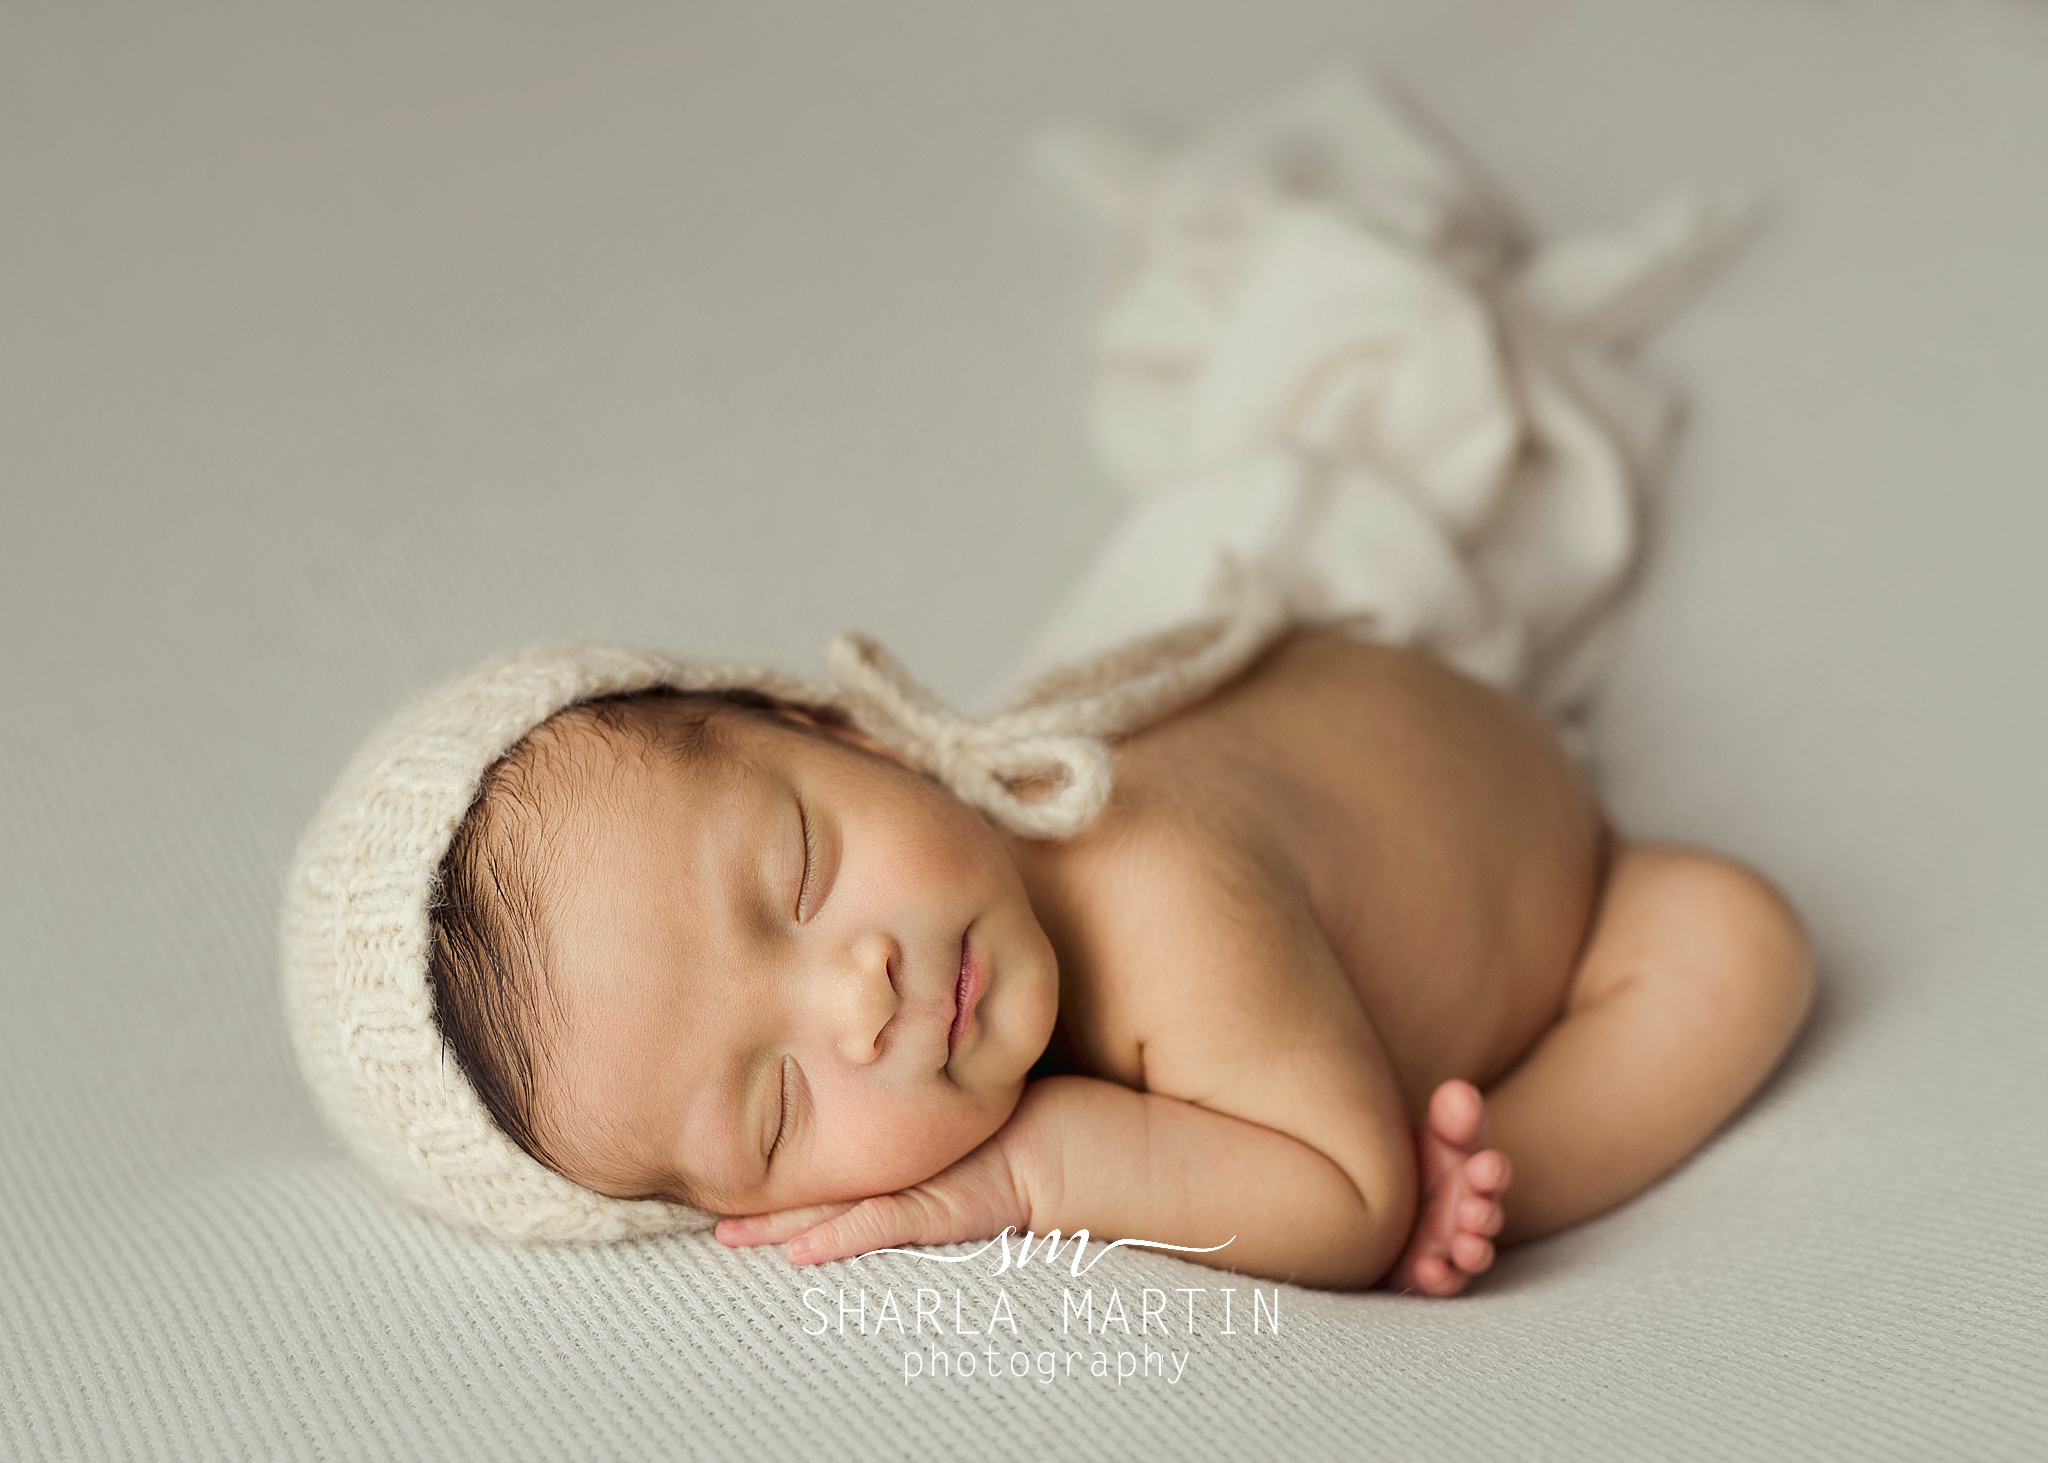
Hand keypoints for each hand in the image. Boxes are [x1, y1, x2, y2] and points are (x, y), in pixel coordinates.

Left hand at [714, 1128, 1030, 1266]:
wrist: (1057, 1146)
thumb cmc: (1005, 1133)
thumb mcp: (944, 1133)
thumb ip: (902, 1137)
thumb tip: (852, 1133)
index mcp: (885, 1145)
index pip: (814, 1158)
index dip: (770, 1167)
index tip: (720, 1171)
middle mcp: (888, 1163)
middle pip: (810, 1185)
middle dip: (757, 1200)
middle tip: (703, 1211)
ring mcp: (909, 1186)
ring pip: (828, 1207)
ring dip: (777, 1224)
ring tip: (728, 1236)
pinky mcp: (932, 1212)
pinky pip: (875, 1228)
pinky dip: (836, 1242)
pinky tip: (799, 1255)